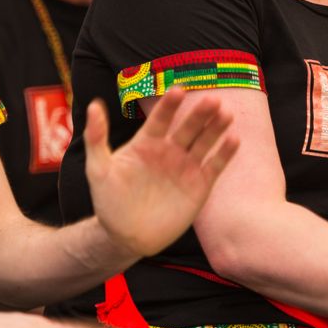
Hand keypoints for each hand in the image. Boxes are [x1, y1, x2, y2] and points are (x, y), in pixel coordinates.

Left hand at [86, 88, 237, 259]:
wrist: (126, 236)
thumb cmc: (109, 201)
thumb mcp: (98, 169)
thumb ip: (97, 138)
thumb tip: (93, 105)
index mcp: (147, 142)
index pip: (161, 118)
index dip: (170, 105)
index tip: (178, 91)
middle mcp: (170, 150)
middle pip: (188, 127)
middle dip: (200, 114)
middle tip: (212, 100)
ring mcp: (186, 167)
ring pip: (205, 142)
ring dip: (216, 128)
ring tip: (226, 114)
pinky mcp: (200, 185)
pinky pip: (214, 166)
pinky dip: (225, 154)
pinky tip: (234, 140)